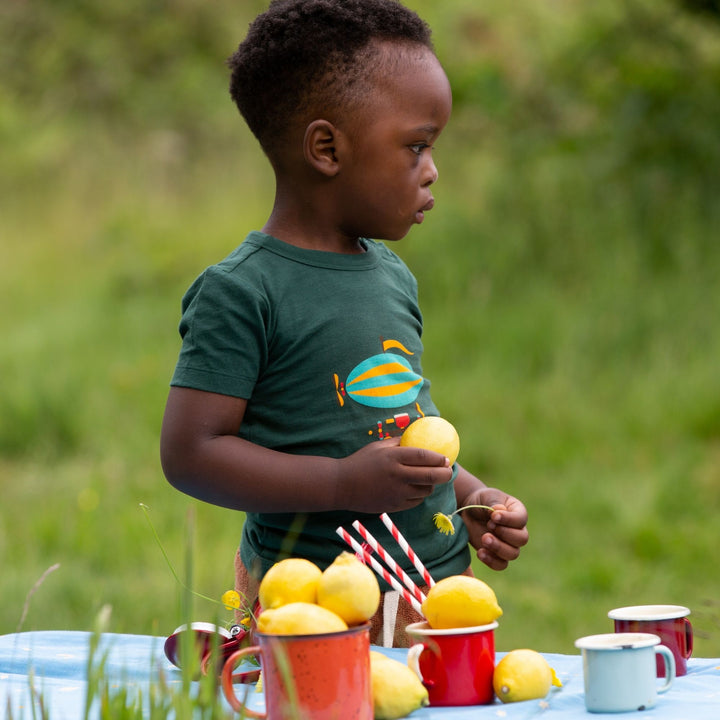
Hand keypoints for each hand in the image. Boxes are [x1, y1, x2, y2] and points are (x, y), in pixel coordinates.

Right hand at [339, 438, 453, 513]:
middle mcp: (397, 475)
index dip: (438, 458)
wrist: (342, 485)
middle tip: (448, 471)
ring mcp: (396, 492)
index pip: (424, 456)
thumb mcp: (377, 447)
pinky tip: (417, 488)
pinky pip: (415, 501)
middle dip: (445, 474)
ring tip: (430, 479)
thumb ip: (398, 442)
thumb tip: (416, 437)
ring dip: (431, 485)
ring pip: (425, 490)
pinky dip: (419, 495)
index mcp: (393, 457)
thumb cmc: (360, 462)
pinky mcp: (394, 506)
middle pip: (430, 476)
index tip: (446, 458)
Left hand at [459, 487, 527, 570]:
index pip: (521, 520)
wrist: (467, 512)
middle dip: (505, 534)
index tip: (493, 516)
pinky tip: (480, 552)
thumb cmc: (481, 501)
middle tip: (489, 526)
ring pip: (513, 554)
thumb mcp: (487, 497)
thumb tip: (499, 510)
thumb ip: (493, 503)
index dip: (509, 520)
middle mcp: (517, 530)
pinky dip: (492, 561)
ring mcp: (508, 544)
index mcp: (518, 512)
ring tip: (484, 539)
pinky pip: (501, 565)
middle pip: (522, 539)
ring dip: (498, 548)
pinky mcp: (496, 554)